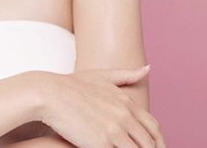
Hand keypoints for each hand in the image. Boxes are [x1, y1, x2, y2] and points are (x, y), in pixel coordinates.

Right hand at [33, 66, 165, 147]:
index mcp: (126, 102)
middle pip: (150, 144)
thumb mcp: (100, 76)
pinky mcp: (102, 143)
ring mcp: (114, 130)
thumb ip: (126, 75)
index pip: (153, 127)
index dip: (157, 142)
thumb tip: (148, 68)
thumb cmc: (71, 85)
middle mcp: (124, 115)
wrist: (49, 93)